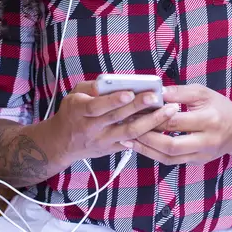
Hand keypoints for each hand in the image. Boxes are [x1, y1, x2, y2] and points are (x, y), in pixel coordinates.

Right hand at [50, 81, 180, 163]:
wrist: (61, 143)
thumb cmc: (72, 113)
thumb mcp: (73, 95)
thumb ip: (90, 87)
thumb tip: (111, 82)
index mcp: (79, 111)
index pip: (97, 106)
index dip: (113, 100)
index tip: (129, 92)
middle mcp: (91, 128)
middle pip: (117, 118)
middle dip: (139, 107)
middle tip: (156, 97)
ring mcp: (103, 141)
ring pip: (130, 133)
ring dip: (151, 122)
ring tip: (169, 111)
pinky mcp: (112, 149)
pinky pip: (133, 142)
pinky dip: (149, 134)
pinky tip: (164, 124)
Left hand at [128, 84, 231, 164]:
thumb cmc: (219, 107)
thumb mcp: (203, 93)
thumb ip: (179, 92)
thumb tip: (157, 92)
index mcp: (209, 120)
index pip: (175, 121)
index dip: (154, 116)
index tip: (136, 110)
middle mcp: (206, 141)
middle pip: (171, 145)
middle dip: (147, 137)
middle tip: (128, 127)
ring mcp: (201, 155)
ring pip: (169, 158)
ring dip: (147, 150)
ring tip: (128, 139)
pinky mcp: (196, 162)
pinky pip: (172, 161)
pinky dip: (154, 154)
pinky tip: (141, 146)